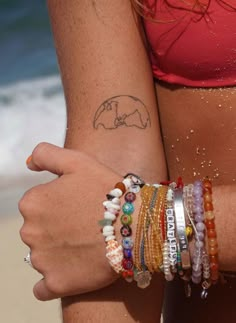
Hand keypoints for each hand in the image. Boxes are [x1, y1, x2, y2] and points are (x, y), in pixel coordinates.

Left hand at [19, 143, 120, 300]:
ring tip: (85, 244)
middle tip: (84, 225)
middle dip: (57, 227)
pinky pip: (44, 286)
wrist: (135, 225)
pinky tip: (72, 270)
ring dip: (59, 252)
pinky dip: (55, 279)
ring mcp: (41, 260)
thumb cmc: (107, 190)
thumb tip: (28, 163)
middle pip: (39, 230)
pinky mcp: (55, 283)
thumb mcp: (77, 161)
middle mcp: (29, 231)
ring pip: (43, 255)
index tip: (79, 204)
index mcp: (32, 202)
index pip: (39, 204)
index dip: (60, 203)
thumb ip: (46, 155)